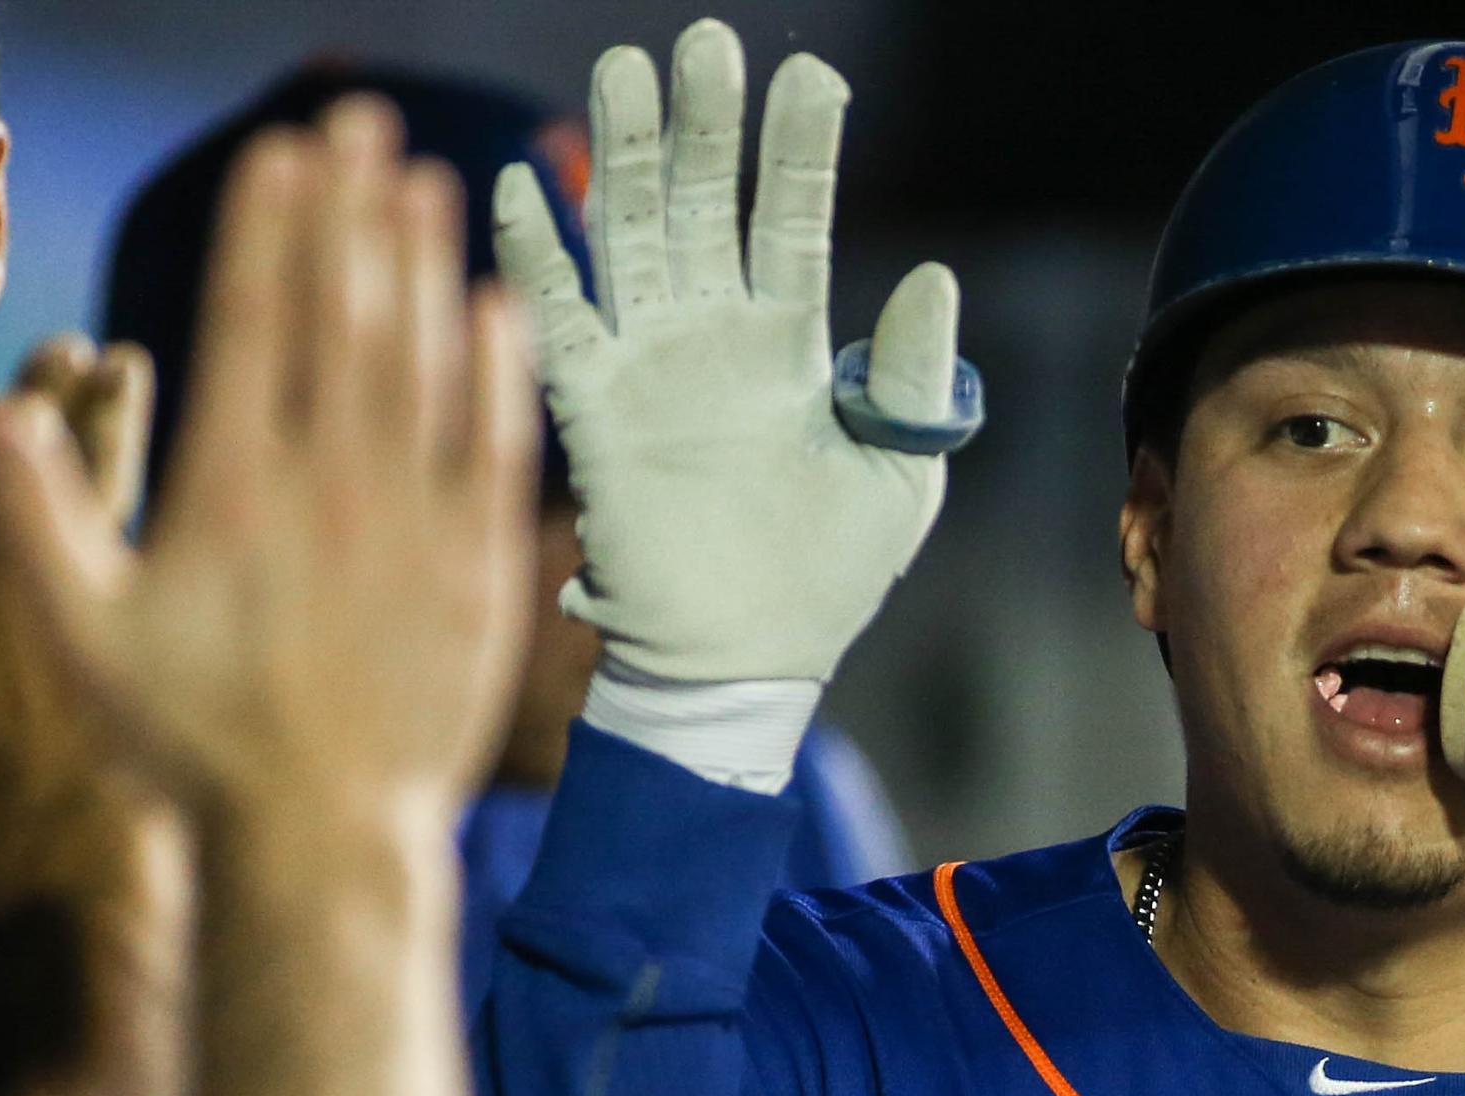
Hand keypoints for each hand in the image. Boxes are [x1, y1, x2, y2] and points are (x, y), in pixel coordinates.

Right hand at [0, 97, 535, 837]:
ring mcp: (415, 525)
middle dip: (348, 208)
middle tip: (356, 120)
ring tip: (417, 178)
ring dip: (421, 263)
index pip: (250, 322)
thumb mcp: (83, 642)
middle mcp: (332, 488)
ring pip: (423, 363)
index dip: (267, 227)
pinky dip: (494, 371)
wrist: (322, 837)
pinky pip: (494, 446)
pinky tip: (490, 306)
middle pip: (344, 315)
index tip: (278, 153)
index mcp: (233, 488)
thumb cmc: (193, 746)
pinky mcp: (481, 570)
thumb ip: (33, 523)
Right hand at [0, 337, 168, 925]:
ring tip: (126, 366)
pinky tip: (189, 459)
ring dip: (108, 421)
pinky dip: (165, 489)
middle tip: (73, 348)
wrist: (67, 848)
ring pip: (95, 480)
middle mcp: (8, 570)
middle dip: (46, 402)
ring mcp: (85, 591)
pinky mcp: (153, 621)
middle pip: (27, 464)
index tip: (2, 392)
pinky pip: (156, 526)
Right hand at [496, 19, 963, 685]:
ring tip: (625, 71)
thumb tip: (938, 275)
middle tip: (703, 42)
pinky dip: (537, 255)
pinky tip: (526, 184)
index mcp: (789, 343)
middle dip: (703, 122)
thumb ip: (915, 380)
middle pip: (703, 202)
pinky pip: (558, 320)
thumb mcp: (899, 477)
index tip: (811, 74)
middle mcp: (712, 335)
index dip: (799, 148)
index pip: (793, 219)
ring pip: (630, 235)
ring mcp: (648, 366)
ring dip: (624, 155)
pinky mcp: (592, 413)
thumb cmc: (827, 580)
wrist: (746, 664)